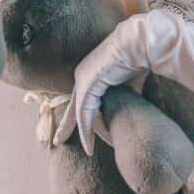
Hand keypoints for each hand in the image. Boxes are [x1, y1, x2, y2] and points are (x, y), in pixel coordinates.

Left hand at [52, 16, 152, 154]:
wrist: (138, 45)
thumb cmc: (137, 62)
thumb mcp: (127, 85)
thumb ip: (122, 99)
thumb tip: (126, 113)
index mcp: (90, 74)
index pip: (81, 100)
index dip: (78, 117)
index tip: (80, 130)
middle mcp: (82, 76)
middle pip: (72, 107)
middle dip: (65, 126)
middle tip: (56, 141)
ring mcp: (82, 80)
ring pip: (77, 114)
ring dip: (78, 133)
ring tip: (80, 148)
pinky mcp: (87, 86)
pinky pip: (84, 114)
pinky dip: (86, 131)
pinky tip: (88, 146)